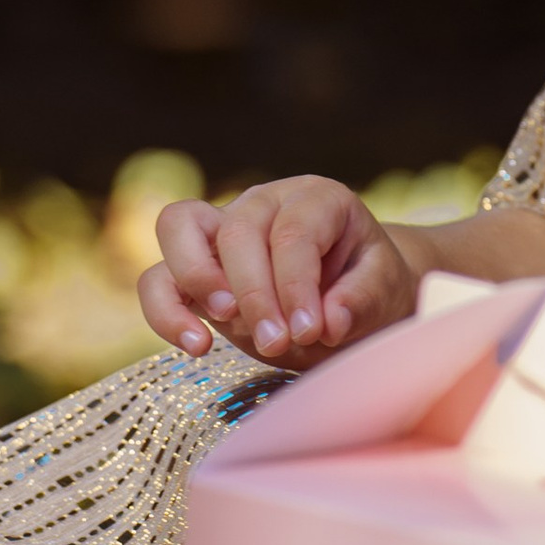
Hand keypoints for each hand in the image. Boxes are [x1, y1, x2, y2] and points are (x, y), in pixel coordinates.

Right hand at [137, 177, 419, 370]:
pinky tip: (196, 346)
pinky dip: (166, 310)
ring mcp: (223, 230)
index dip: (296, 284)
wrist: (353, 299)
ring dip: (196, 280)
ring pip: (177, 227)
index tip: (312, 331)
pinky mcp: (196, 270)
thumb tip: (328, 322)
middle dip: (253, 292)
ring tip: (224, 325)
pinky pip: (159, 278)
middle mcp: (263, 203)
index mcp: (316, 198)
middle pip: (236, 230)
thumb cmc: (369, 288)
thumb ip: (362, 301)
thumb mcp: (385, 291)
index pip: (293, 231)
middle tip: (277, 342)